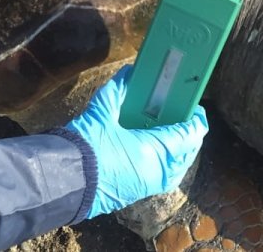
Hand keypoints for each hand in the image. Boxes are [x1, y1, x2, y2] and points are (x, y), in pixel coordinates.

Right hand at [65, 65, 208, 217]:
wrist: (66, 181)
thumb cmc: (86, 146)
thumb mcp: (102, 112)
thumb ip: (119, 89)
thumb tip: (130, 71)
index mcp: (156, 150)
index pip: (191, 133)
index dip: (197, 118)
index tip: (193, 106)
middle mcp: (159, 170)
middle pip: (189, 149)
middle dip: (189, 132)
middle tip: (180, 115)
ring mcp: (152, 184)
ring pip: (179, 165)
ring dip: (179, 147)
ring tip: (168, 129)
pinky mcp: (141, 191)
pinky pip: (165, 174)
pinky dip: (166, 160)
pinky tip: (154, 147)